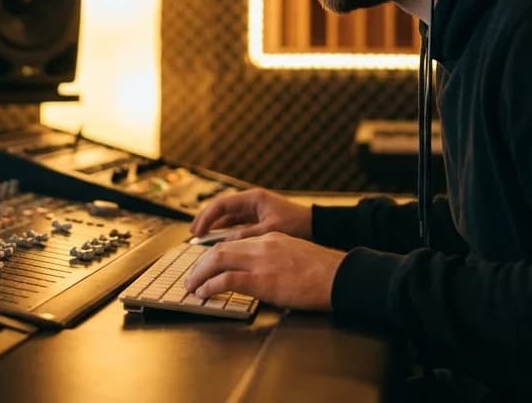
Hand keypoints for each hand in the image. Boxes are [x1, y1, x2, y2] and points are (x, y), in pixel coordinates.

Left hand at [182, 232, 344, 310]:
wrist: (340, 276)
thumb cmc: (324, 273)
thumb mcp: (296, 257)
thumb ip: (275, 261)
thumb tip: (262, 277)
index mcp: (271, 238)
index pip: (234, 243)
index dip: (214, 255)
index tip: (204, 266)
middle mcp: (262, 245)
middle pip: (220, 249)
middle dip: (200, 264)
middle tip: (191, 278)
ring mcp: (261, 261)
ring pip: (217, 260)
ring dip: (199, 274)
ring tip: (191, 287)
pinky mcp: (262, 280)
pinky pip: (226, 279)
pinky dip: (210, 286)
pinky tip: (204, 293)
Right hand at [189, 188, 311, 241]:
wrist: (317, 226)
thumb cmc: (298, 225)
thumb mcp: (270, 231)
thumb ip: (246, 236)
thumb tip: (223, 243)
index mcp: (254, 198)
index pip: (222, 204)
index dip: (206, 217)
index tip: (197, 231)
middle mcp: (252, 201)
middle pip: (221, 208)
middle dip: (206, 220)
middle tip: (193, 234)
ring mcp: (255, 210)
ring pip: (228, 216)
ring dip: (214, 226)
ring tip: (201, 238)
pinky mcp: (258, 219)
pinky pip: (236, 223)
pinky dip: (226, 231)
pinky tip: (218, 241)